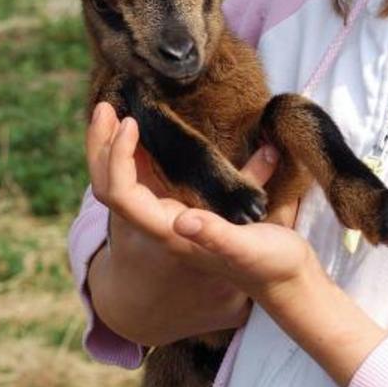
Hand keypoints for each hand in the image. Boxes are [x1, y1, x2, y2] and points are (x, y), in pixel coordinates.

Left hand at [89, 104, 387, 386]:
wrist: (286, 280)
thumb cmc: (271, 264)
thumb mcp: (248, 249)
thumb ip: (216, 236)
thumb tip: (183, 221)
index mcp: (172, 233)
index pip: (123, 195)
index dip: (118, 157)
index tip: (132, 122)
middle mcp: (163, 226)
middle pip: (110, 187)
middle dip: (102, 146)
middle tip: (105, 106)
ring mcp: (170, 218)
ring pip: (123, 182)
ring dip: (113, 147)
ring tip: (114, 111)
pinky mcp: (184, 209)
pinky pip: (146, 179)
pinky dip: (136, 153)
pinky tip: (145, 131)